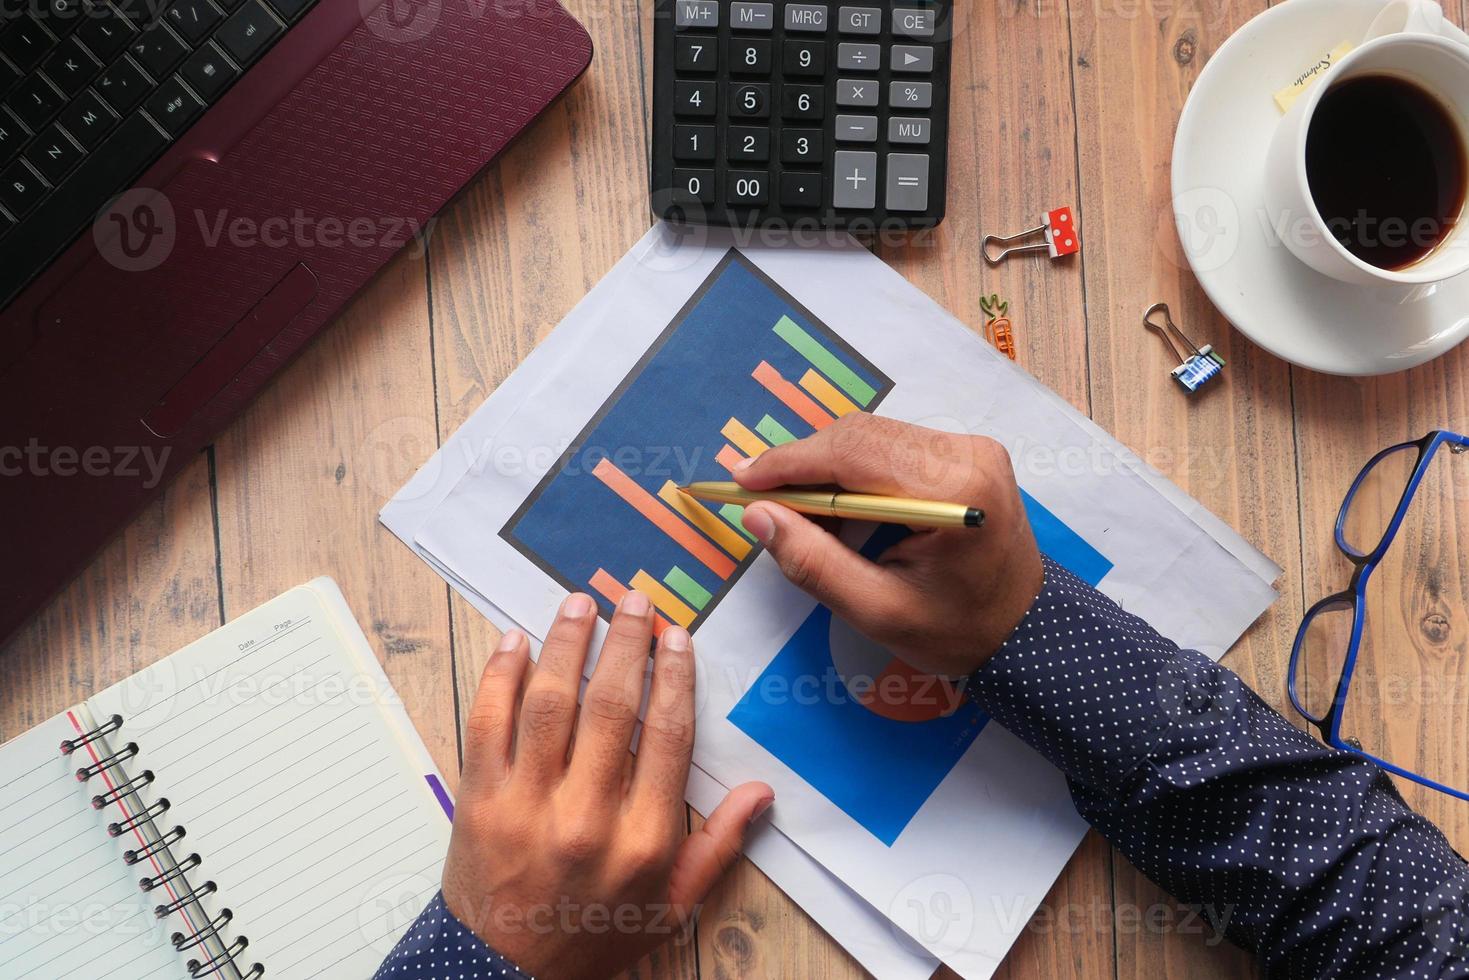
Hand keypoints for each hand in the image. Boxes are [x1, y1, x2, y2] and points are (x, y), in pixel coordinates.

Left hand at [442, 592, 773, 978]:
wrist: (505, 974)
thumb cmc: (595, 935)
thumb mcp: (672, 906)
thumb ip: (717, 846)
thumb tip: (760, 792)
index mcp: (642, 838)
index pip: (667, 736)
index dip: (675, 678)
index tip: (677, 638)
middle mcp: (585, 814)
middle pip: (610, 706)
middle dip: (625, 643)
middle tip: (633, 600)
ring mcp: (526, 804)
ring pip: (549, 703)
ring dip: (566, 644)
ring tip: (579, 603)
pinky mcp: (479, 799)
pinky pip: (488, 723)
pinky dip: (500, 676)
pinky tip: (516, 643)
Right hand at [735, 414, 1043, 678]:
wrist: (1025, 633)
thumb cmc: (957, 632)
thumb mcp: (877, 610)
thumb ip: (814, 562)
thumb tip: (758, 515)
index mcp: (953, 493)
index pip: (853, 454)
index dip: (790, 464)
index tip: (741, 480)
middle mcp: (967, 455)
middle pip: (860, 436)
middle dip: (802, 463)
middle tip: (756, 495)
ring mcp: (971, 448)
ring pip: (872, 435)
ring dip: (825, 464)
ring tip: (790, 504)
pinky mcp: (967, 453)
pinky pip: (892, 444)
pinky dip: (853, 468)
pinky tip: (831, 501)